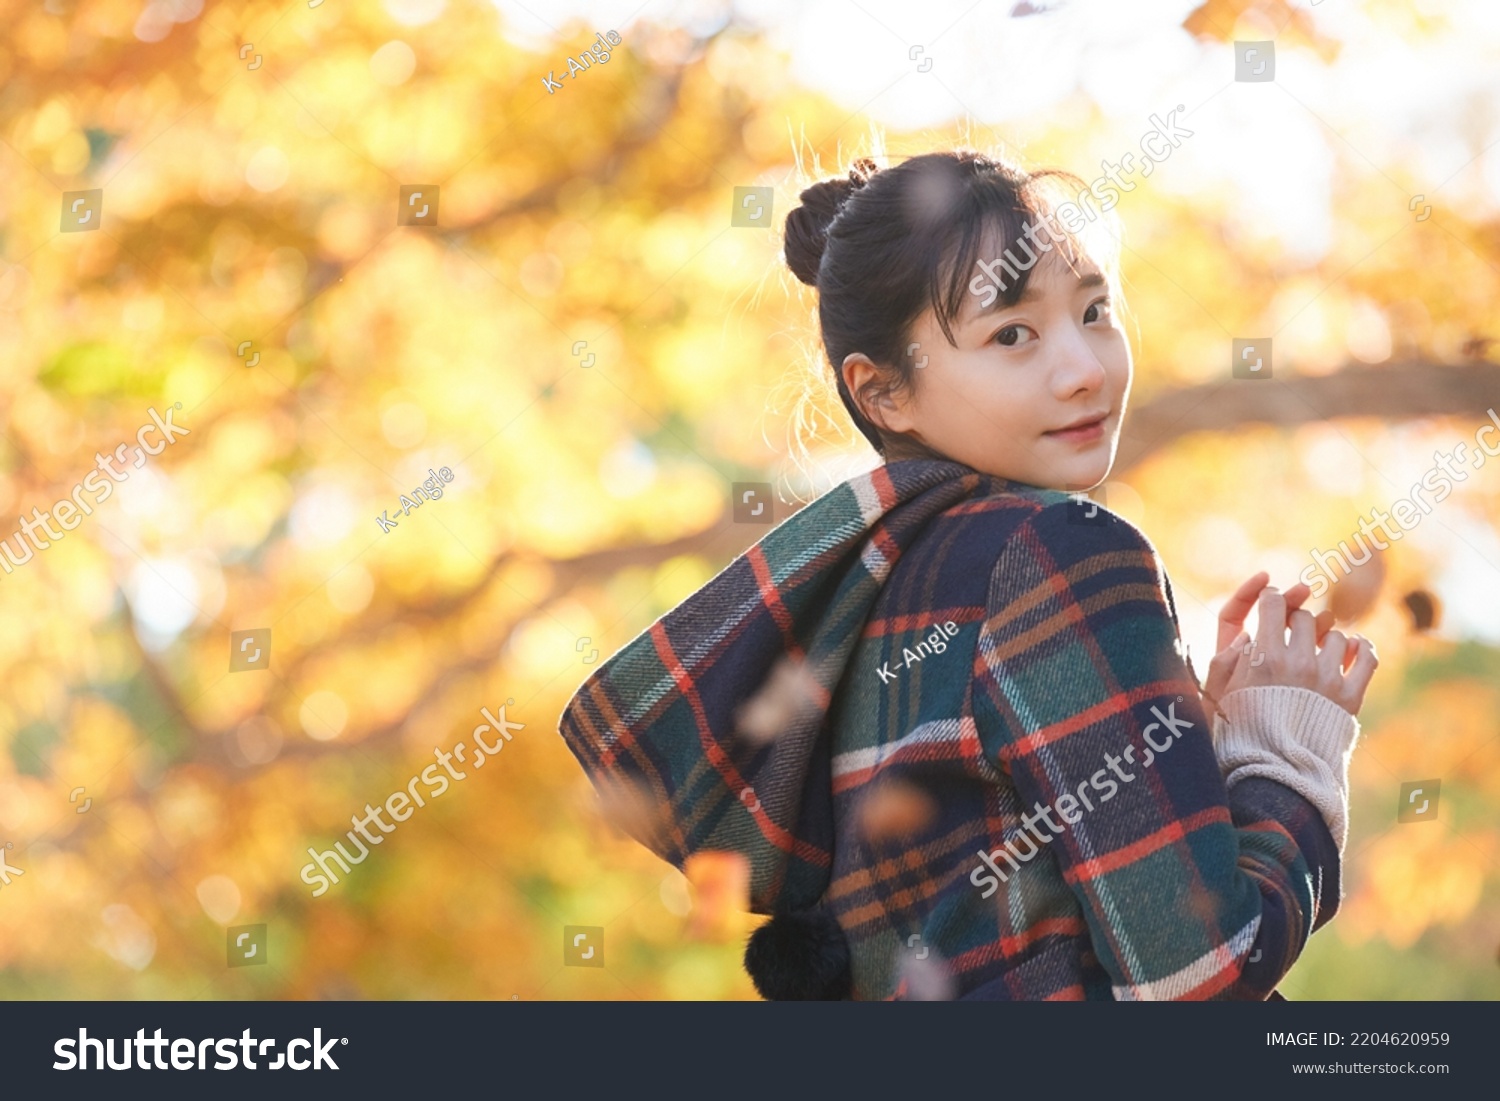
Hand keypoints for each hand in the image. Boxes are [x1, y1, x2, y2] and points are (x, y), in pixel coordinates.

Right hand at [1203, 575, 1378, 716]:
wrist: (1276, 772)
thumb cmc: (1240, 733)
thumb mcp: (1218, 696)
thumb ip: (1224, 661)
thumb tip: (1246, 633)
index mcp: (1262, 658)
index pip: (1272, 603)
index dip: (1269, 597)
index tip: (1270, 602)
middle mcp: (1297, 664)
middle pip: (1303, 616)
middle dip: (1295, 620)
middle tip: (1288, 633)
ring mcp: (1326, 679)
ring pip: (1334, 634)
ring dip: (1324, 637)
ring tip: (1314, 651)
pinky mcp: (1350, 696)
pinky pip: (1366, 656)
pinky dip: (1361, 648)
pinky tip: (1352, 648)